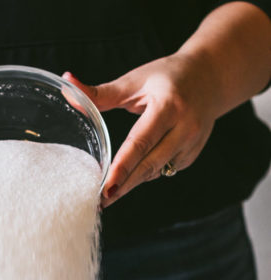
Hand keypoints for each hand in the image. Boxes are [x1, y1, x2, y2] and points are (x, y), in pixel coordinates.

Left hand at [63, 54, 217, 207]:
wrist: (211, 76)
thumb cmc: (167, 76)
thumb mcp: (136, 80)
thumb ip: (101, 92)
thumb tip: (68, 84)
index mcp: (169, 105)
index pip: (141, 142)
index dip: (122, 167)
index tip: (106, 187)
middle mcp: (185, 127)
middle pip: (149, 164)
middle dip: (124, 186)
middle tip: (100, 202)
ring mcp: (192, 143)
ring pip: (156, 170)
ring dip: (132, 182)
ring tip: (108, 195)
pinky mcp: (192, 154)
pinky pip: (164, 170)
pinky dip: (146, 173)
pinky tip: (133, 175)